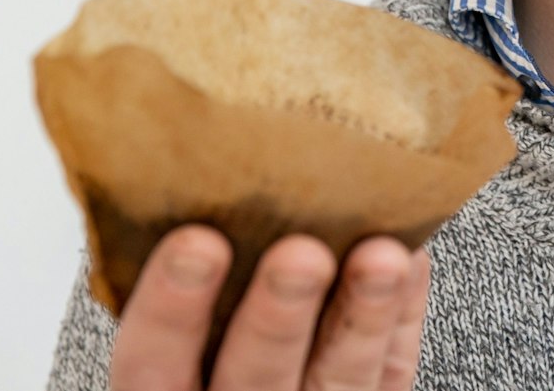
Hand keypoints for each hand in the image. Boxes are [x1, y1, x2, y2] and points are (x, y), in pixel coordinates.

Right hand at [109, 224, 430, 390]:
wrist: (261, 386)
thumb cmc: (202, 341)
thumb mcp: (158, 334)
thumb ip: (156, 283)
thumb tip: (143, 182)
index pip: (156, 365)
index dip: (171, 309)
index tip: (196, 242)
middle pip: (256, 378)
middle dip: (279, 317)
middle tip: (301, 254)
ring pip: (338, 381)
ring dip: (364, 317)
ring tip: (383, 257)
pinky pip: (391, 370)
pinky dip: (402, 314)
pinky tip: (410, 257)